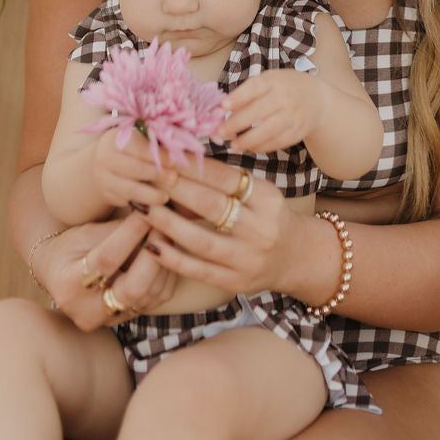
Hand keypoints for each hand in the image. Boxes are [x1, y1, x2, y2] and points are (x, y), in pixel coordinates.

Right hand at [33, 214, 177, 329]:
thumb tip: (150, 215)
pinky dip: (167, 272)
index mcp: (68, 286)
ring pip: (150, 295)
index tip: (148, 208)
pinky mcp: (129, 318)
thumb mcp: (84, 233)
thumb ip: (115, 230)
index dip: (131, 233)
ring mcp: (110, 320)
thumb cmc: (70, 247)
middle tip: (166, 223)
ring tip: (171, 231)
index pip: (107, 260)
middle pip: (132, 289)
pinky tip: (170, 249)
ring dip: (166, 261)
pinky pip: (157, 298)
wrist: (60, 275)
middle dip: (154, 254)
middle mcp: (87, 312)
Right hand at [90, 127, 173, 210]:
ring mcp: (103, 178)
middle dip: (157, 174)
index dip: (158, 155)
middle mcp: (104, 158)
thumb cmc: (128, 150)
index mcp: (114, 139)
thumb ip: (152, 144)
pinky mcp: (105, 195)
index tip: (175, 161)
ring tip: (166, 197)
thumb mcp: (134, 140)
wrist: (99, 165)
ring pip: (129, 189)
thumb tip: (180, 149)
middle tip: (175, 179)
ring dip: (150, 194)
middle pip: (134, 168)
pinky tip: (154, 205)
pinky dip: (140, 203)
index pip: (139, 147)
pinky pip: (125, 201)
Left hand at [143, 156, 311, 299]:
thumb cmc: (269, 216)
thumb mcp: (259, 193)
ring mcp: (248, 258)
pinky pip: (199, 271)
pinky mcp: (236, 282)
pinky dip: (173, 259)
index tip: (166, 157)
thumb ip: (227, 182)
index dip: (193, 168)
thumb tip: (183, 162)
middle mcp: (260, 228)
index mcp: (266, 198)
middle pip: (211, 205)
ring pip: (201, 241)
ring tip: (143, 208)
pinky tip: (151, 246)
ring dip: (168, 224)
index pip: (225, 178)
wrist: (297, 257)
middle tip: (148, 177)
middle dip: (176, 189)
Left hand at [218, 69, 325, 153]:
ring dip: (248, 140)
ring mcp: (294, 115)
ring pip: (268, 130)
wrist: (318, 99)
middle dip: (237, 123)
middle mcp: (286, 96)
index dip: (238, 97)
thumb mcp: (271, 80)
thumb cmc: (286, 87)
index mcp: (276, 80)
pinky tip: (249, 148)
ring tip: (233, 146)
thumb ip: (250, 91)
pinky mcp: (298, 132)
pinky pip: (278, 142)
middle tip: (220, 132)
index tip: (222, 106)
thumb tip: (224, 109)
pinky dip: (262, 147)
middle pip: (259, 111)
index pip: (255, 87)